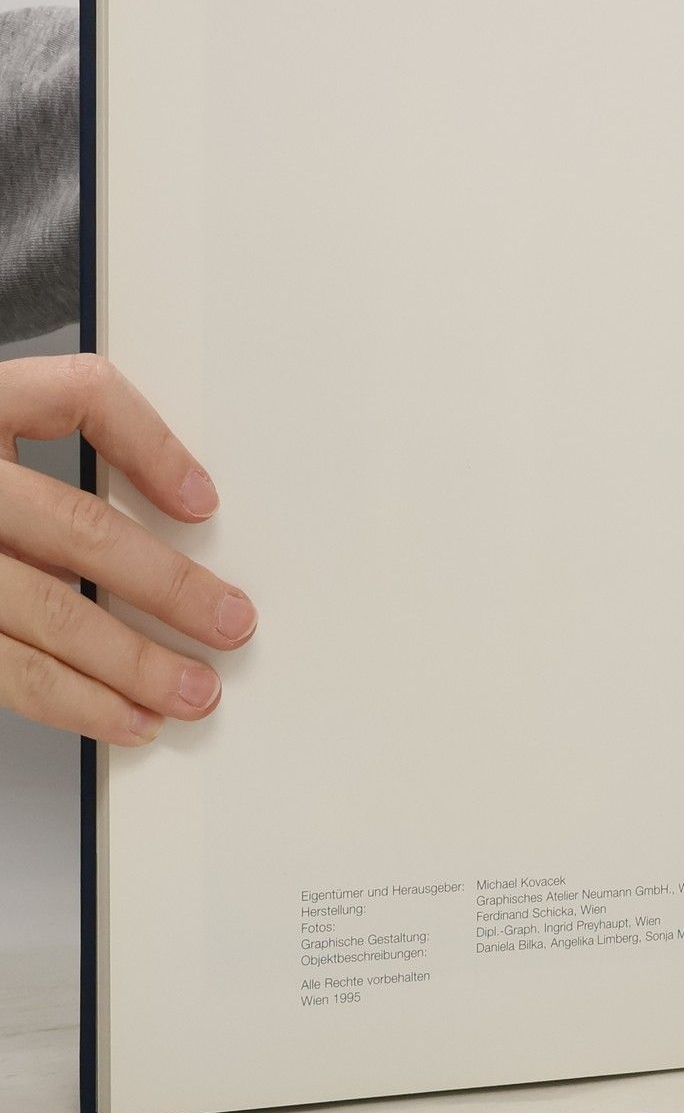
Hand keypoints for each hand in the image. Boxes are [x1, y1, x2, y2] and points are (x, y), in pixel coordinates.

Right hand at [0, 356, 253, 744]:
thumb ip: (66, 444)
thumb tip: (184, 504)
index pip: (79, 395)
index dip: (151, 445)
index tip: (205, 502)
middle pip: (77, 526)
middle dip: (167, 585)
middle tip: (232, 622)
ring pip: (45, 611)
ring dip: (130, 663)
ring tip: (191, 692)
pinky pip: (5, 670)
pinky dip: (72, 700)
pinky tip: (122, 716)